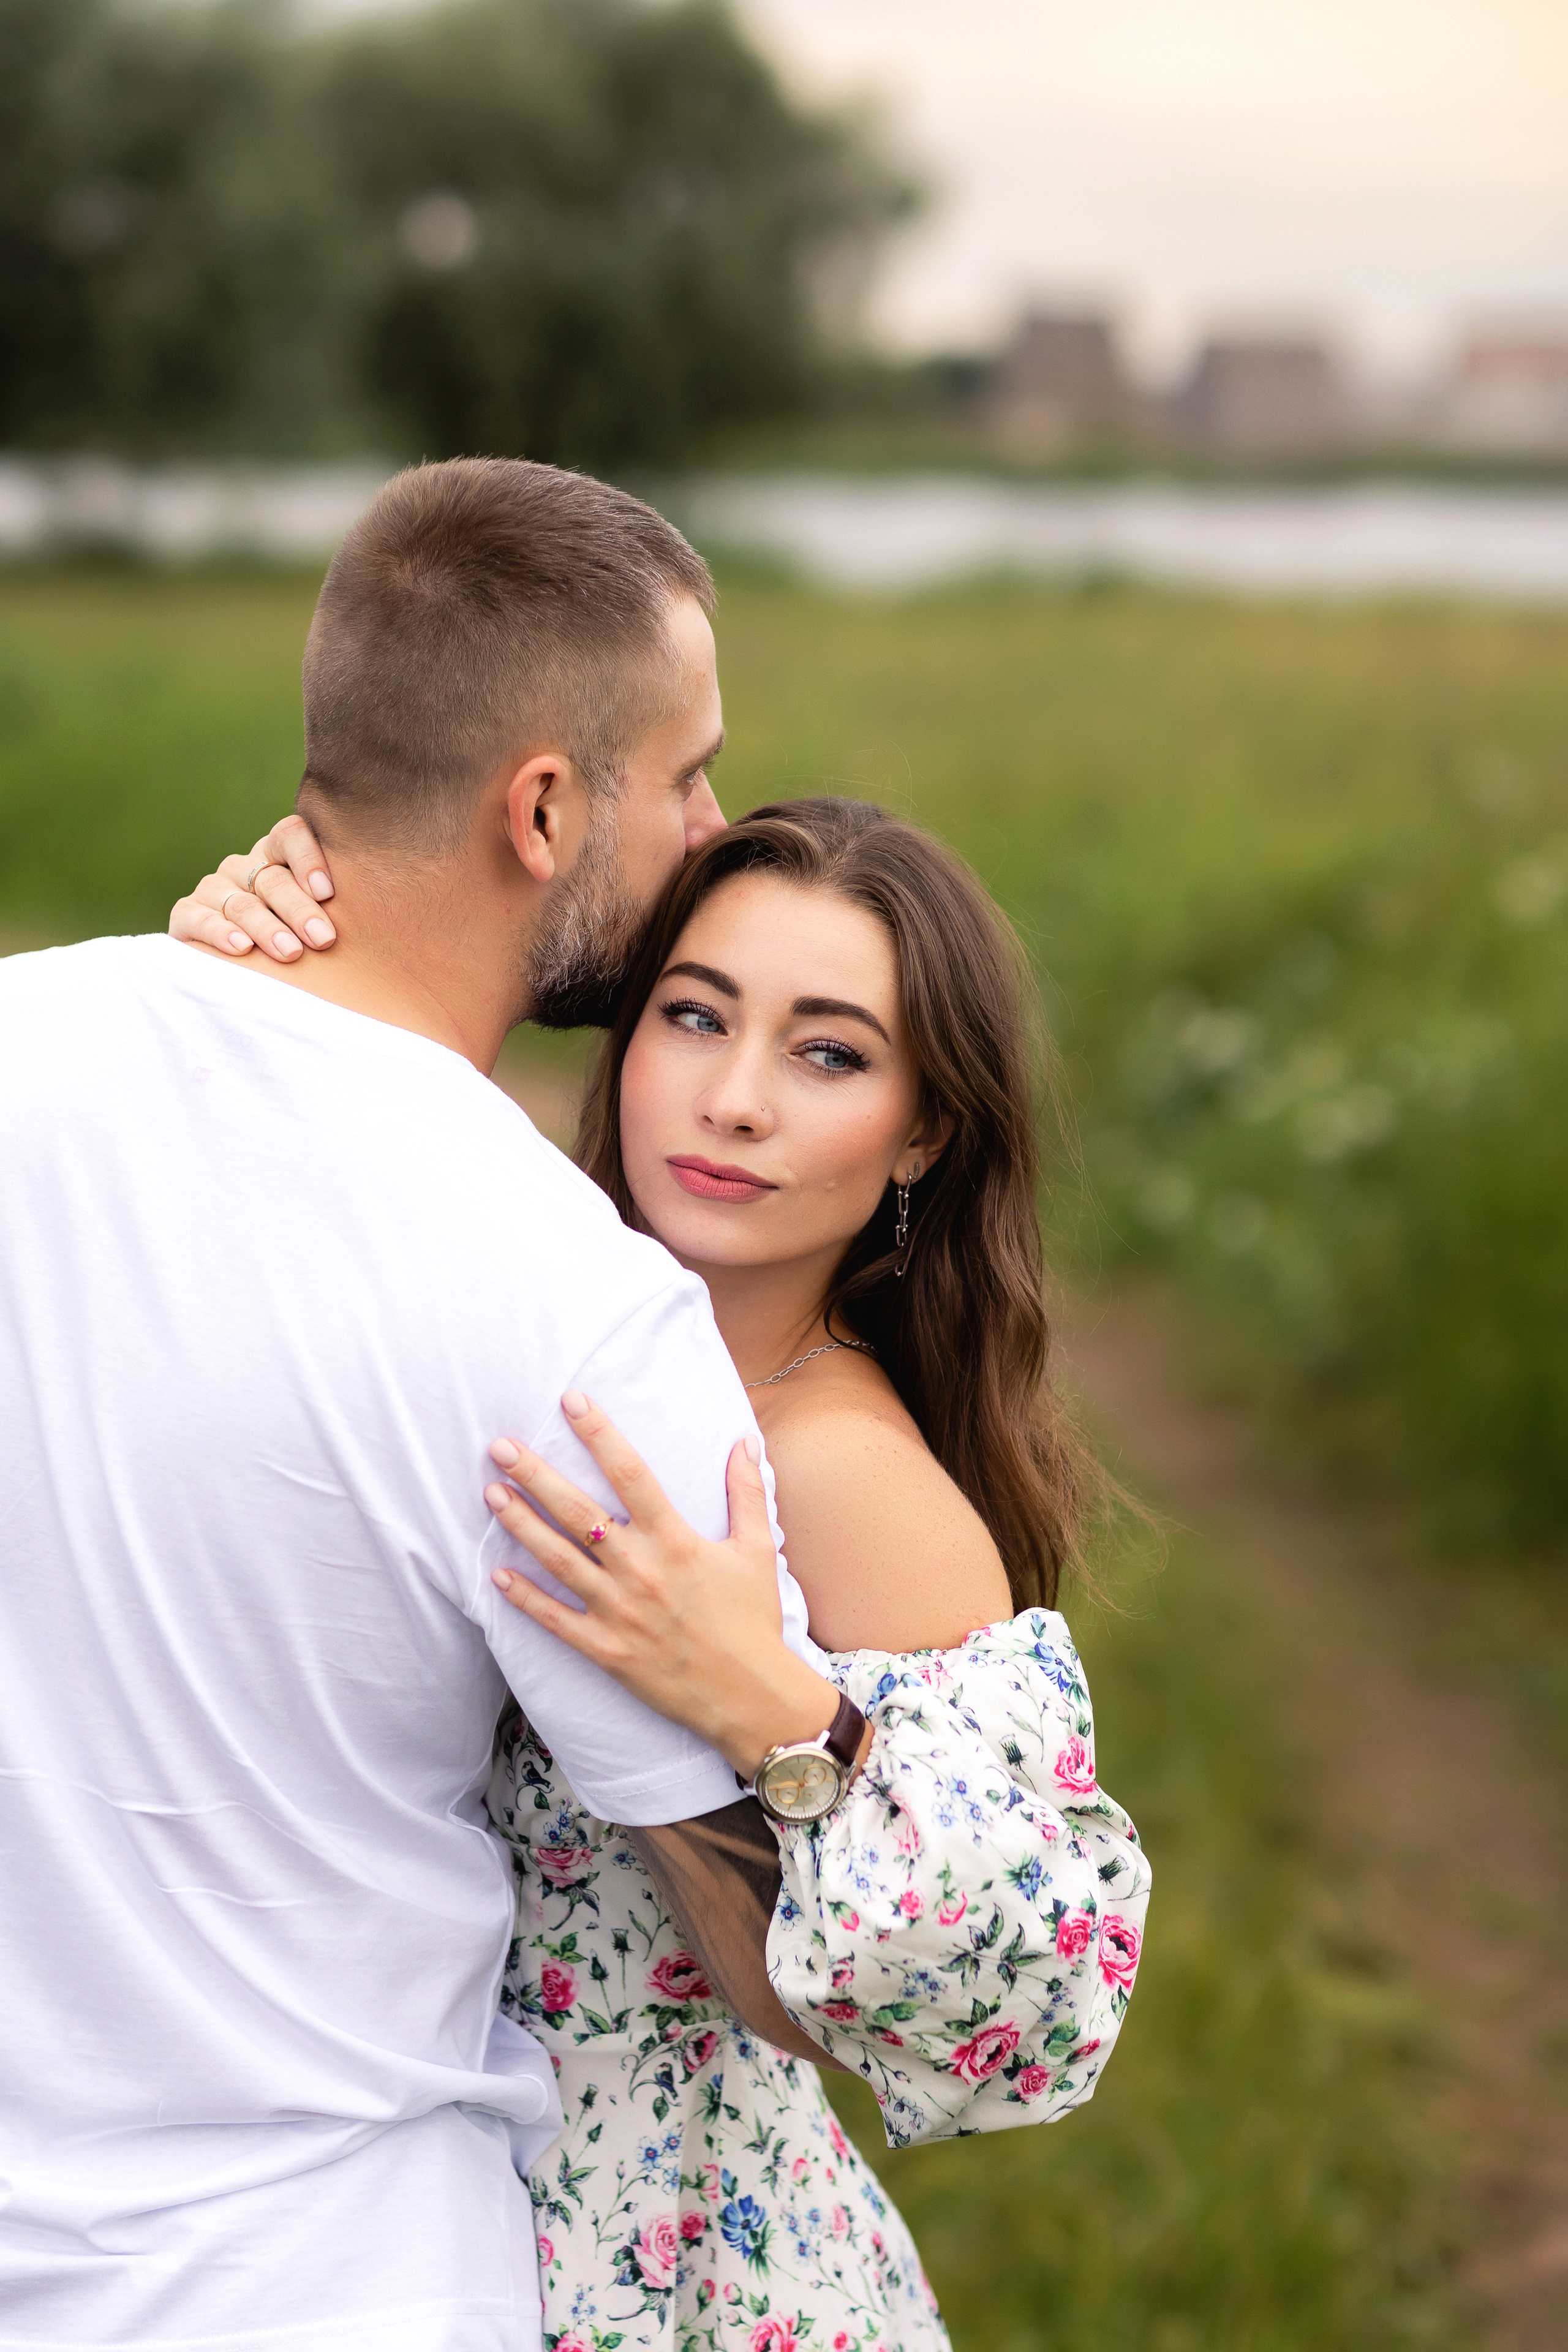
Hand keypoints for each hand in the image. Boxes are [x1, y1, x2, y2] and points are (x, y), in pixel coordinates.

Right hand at [168, 813, 337, 960]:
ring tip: (290, 952)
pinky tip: (242, 949)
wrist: (243, 969)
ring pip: (241, 902)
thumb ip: (343, 909)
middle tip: (323, 938)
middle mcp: (246, 867)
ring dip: (267, 928)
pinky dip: (220, 933)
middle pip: (272, 877)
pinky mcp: (188, 914)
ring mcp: (215, 889)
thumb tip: (394, 917)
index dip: (308, 858)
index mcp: (279, 857)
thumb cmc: (303, 942)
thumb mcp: (322, 921)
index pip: (290, 834)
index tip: (328, 892)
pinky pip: (200, 918)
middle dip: (299, 910)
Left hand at [484, 1392, 838, 1779]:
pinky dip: (524, 1599)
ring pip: (559, 1561)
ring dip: (522, 1526)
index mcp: (677, 1541)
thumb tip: (744, 1441)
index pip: (631, 1474)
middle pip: (579, 1513)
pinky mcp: (607, 1650)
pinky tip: (495, 1576)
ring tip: (491, 1494)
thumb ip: (746, 1492)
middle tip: (501, 1446)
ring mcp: (620, 1612)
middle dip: (537, 1476)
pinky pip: (556, 1621)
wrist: (750, 1696)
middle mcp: (642, 1571)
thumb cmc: (754, 1621)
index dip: (600, 1435)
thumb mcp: (757, 1551)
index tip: (571, 1402)